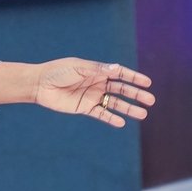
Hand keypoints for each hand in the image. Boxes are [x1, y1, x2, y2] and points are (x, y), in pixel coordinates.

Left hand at [33, 59, 154, 127]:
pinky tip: (121, 123)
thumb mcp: (78, 67)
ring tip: (143, 114)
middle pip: (122, 90)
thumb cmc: (58, 71)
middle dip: (136, 95)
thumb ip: (97, 70)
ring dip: (129, 109)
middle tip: (151, 100)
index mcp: (98, 71)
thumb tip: (117, 69)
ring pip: (115, 103)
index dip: (134, 78)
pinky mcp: (85, 108)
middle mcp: (98, 83)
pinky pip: (102, 114)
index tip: (147, 83)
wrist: (40, 84)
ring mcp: (93, 96)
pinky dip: (111, 118)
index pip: (120, 74)